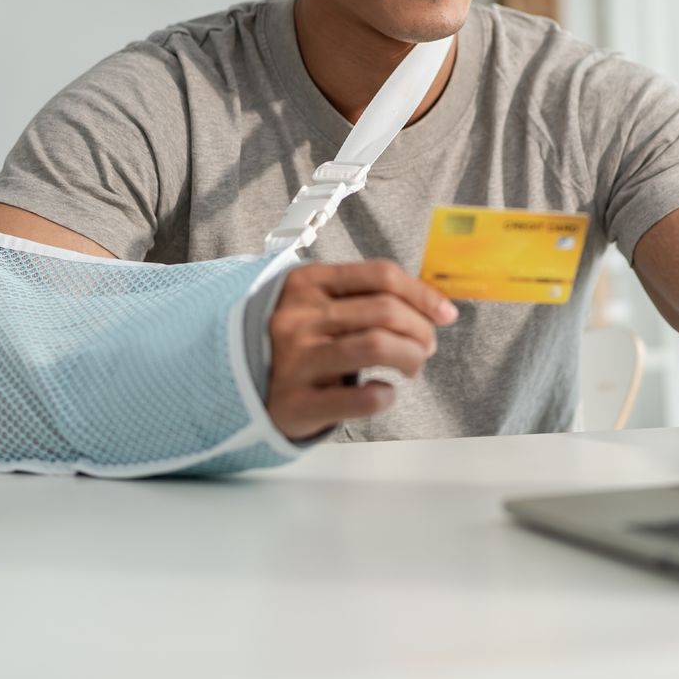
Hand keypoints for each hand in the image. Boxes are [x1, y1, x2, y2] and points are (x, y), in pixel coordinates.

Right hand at [266, 260, 457, 441]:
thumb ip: (362, 296)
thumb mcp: (315, 302)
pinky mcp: (297, 403)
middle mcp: (299, 318)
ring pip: (378, 345)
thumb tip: (430, 303)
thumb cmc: (290, 340)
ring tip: (410, 365)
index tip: (444, 313)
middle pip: (385, 310)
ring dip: (410, 356)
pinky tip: (383, 392)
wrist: (233, 381)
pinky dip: (385, 395)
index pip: (381, 275)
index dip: (422, 294)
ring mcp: (296, 361)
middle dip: (421, 329)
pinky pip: (361, 399)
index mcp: (306, 284)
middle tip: (425, 345)